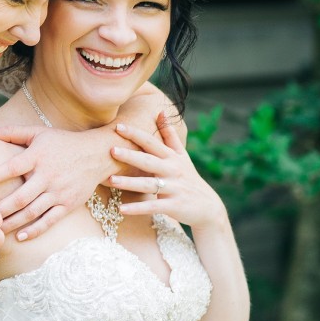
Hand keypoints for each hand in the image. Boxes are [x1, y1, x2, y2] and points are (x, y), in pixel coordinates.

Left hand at [0, 126, 108, 240]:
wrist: (96, 154)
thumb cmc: (63, 142)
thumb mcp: (38, 133)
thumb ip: (11, 132)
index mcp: (38, 157)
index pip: (12, 167)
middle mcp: (48, 175)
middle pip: (20, 197)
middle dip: (0, 209)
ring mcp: (58, 192)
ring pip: (32, 211)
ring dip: (12, 222)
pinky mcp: (68, 204)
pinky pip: (49, 220)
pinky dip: (35, 230)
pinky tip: (20, 236)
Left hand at [108, 113, 226, 231]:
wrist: (208, 206)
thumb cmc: (189, 178)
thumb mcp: (182, 156)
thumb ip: (170, 135)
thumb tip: (160, 111)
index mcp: (172, 157)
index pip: (151, 143)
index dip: (136, 134)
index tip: (118, 126)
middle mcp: (172, 170)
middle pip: (149, 161)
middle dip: (130, 155)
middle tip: (111, 149)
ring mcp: (174, 188)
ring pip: (149, 184)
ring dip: (129, 182)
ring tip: (111, 180)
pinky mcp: (174, 206)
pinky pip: (153, 206)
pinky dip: (138, 208)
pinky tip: (122, 209)